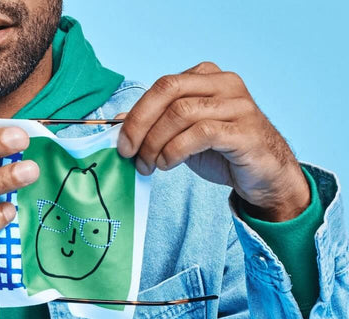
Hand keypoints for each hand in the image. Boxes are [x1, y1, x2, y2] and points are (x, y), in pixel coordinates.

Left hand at [117, 61, 309, 221]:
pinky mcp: (245, 130)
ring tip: (149, 165)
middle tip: (129, 152)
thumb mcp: (182, 135)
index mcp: (207, 78)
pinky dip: (175, 151)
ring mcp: (237, 105)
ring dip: (155, 143)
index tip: (122, 142)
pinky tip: (168, 164)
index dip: (136, 114)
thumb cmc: (223, 152)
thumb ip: (156, 124)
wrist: (265, 175)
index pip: (161, 86)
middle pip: (169, 91)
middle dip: (140, 123)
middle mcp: (224, 84)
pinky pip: (201, 133)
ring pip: (181, 112)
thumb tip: (118, 122)